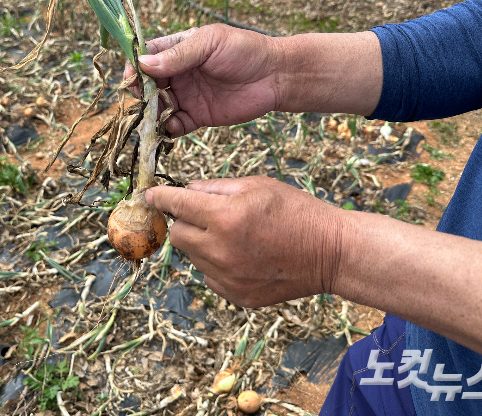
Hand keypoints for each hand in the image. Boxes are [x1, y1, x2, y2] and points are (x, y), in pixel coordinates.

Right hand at [125, 24, 281, 136]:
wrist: (275, 77)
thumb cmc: (245, 50)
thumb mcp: (210, 44)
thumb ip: (179, 55)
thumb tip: (143, 64)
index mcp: (178, 48)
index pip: (147, 56)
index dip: (135, 66)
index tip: (130, 78)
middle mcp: (178, 73)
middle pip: (147, 84)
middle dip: (140, 94)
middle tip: (142, 102)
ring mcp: (186, 96)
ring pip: (157, 107)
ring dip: (151, 114)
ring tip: (154, 119)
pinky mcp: (197, 116)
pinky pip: (175, 125)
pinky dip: (168, 129)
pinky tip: (171, 128)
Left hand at [145, 176, 343, 307]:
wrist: (331, 254)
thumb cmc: (296, 212)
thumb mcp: (257, 186)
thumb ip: (215, 188)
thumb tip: (186, 190)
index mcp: (226, 218)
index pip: (177, 205)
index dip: (161, 198)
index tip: (150, 196)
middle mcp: (221, 251)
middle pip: (177, 235)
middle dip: (185, 221)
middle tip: (205, 214)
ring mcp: (228, 278)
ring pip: (193, 257)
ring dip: (202, 243)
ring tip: (234, 235)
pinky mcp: (236, 296)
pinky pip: (209, 276)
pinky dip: (216, 264)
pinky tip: (242, 255)